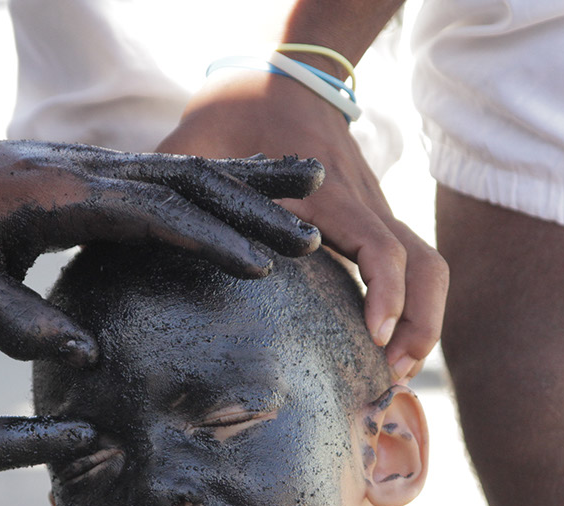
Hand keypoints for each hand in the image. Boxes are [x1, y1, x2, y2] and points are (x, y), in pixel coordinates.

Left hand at [0, 129, 324, 365]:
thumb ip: (16, 323)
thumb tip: (88, 354)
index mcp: (64, 198)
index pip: (153, 213)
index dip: (209, 238)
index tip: (262, 266)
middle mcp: (92, 173)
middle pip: (189, 182)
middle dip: (255, 209)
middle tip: (316, 240)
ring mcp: (99, 168)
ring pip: (190, 169)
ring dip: (251, 183)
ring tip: (315, 191)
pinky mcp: (100, 174)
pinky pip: (173, 174)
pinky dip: (222, 179)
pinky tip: (252, 190)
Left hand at [158, 70, 448, 379]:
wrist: (281, 73)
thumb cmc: (233, 110)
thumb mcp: (196, 143)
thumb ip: (171, 192)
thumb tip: (135, 239)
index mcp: (327, 191)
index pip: (380, 245)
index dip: (386, 292)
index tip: (373, 335)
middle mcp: (363, 202)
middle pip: (425, 265)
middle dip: (419, 324)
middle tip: (391, 374)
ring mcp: (374, 210)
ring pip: (428, 265)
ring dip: (423, 320)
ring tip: (394, 371)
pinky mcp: (373, 218)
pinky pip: (410, 263)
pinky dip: (410, 304)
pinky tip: (383, 341)